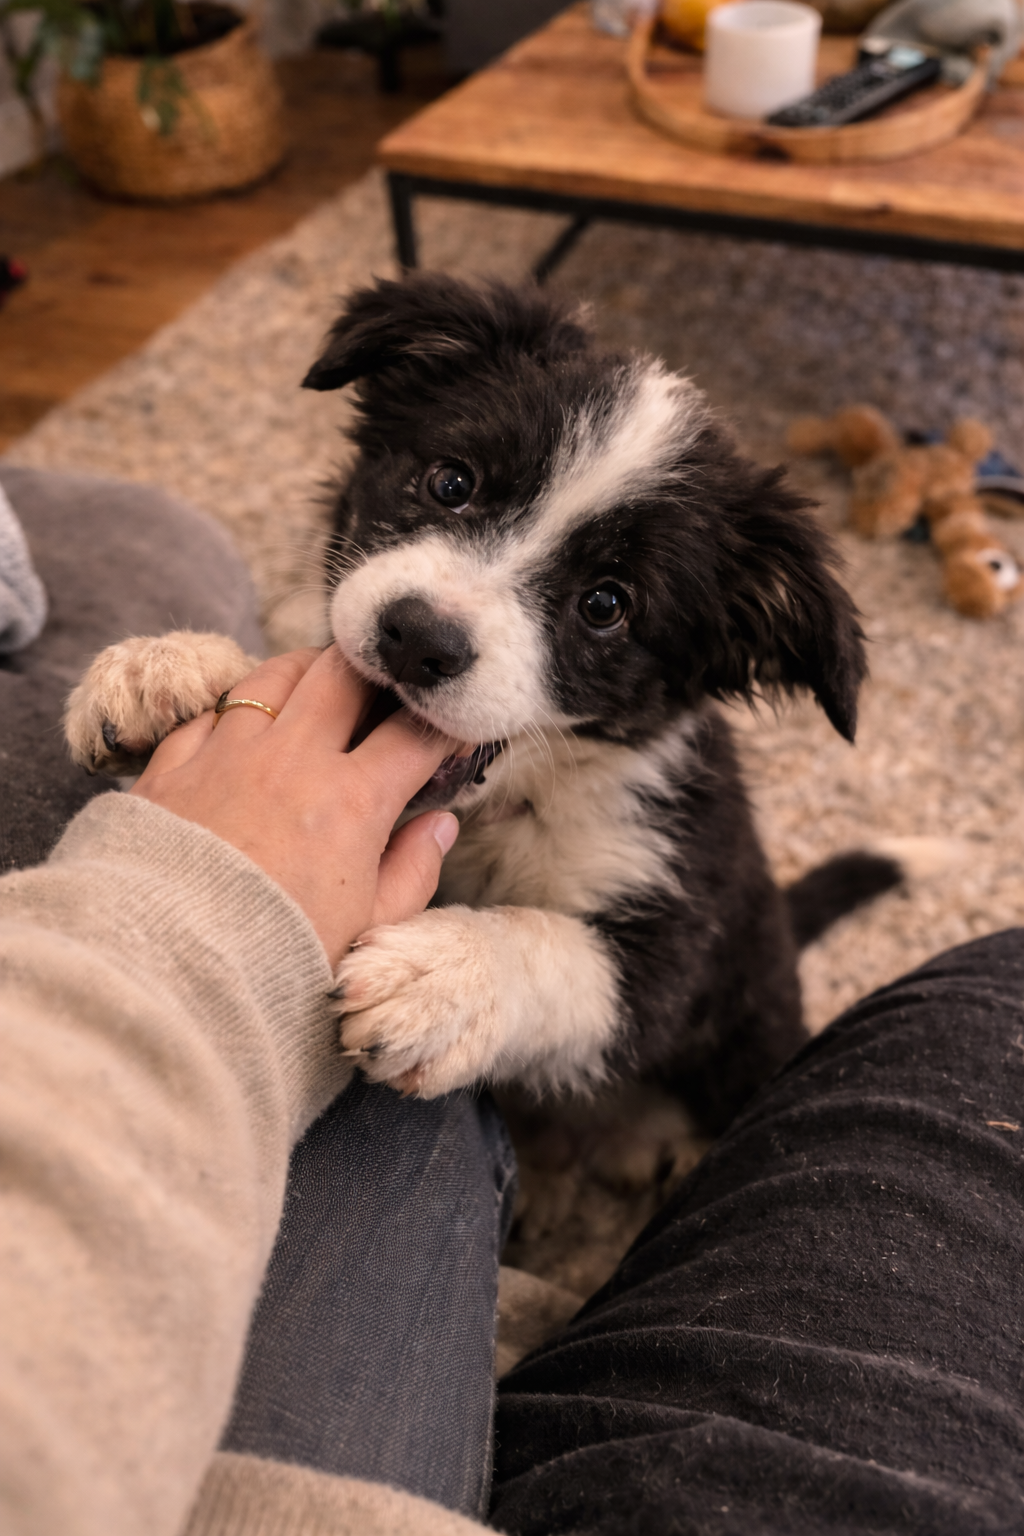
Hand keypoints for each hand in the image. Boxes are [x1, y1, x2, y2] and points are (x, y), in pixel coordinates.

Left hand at [130, 647, 460, 964]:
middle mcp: (292, 760)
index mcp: (353, 801)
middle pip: (346, 674)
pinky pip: (210, 710)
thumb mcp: (369, 930)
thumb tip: (438, 826)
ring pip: (276, 674)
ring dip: (308, 671)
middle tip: (386, 691)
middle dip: (377, 672)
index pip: (415, 733)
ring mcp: (227, 754)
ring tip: (320, 686)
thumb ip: (413, 872)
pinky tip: (245, 727)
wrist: (169, 972)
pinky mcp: (172, 767)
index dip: (444, 724)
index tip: (453, 729)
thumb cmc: (277, 958)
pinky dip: (236, 710)